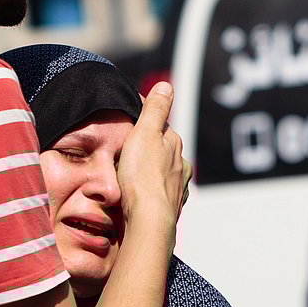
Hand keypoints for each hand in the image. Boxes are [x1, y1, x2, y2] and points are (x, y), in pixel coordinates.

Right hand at [118, 82, 185, 223]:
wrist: (148, 221)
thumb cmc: (142, 177)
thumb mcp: (144, 134)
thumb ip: (155, 110)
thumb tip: (166, 85)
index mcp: (173, 144)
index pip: (159, 125)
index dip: (143, 123)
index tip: (128, 123)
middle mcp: (181, 165)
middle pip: (162, 150)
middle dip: (148, 149)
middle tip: (127, 152)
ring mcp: (178, 188)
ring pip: (163, 173)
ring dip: (152, 172)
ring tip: (133, 176)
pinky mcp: (172, 208)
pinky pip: (161, 195)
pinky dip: (153, 193)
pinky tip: (142, 197)